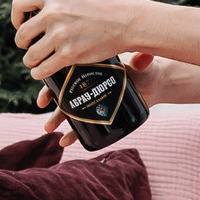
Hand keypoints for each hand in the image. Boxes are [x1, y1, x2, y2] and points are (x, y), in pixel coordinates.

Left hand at [13, 0, 137, 78]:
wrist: (126, 22)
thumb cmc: (104, 4)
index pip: (18, 5)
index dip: (16, 18)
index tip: (21, 24)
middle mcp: (53, 13)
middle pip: (21, 35)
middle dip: (23, 43)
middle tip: (31, 45)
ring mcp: (60, 35)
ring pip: (30, 55)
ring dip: (31, 60)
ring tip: (37, 60)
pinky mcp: (69, 54)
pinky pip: (42, 69)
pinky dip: (39, 73)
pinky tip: (41, 71)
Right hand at [35, 51, 164, 143]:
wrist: (154, 84)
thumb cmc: (144, 70)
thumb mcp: (141, 65)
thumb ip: (143, 61)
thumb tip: (145, 57)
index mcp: (88, 67)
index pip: (64, 74)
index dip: (50, 85)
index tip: (44, 97)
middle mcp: (85, 84)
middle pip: (62, 94)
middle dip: (50, 106)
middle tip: (46, 116)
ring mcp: (91, 100)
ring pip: (68, 110)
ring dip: (56, 120)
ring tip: (49, 130)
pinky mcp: (99, 114)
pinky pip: (82, 126)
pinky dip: (73, 134)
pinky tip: (65, 142)